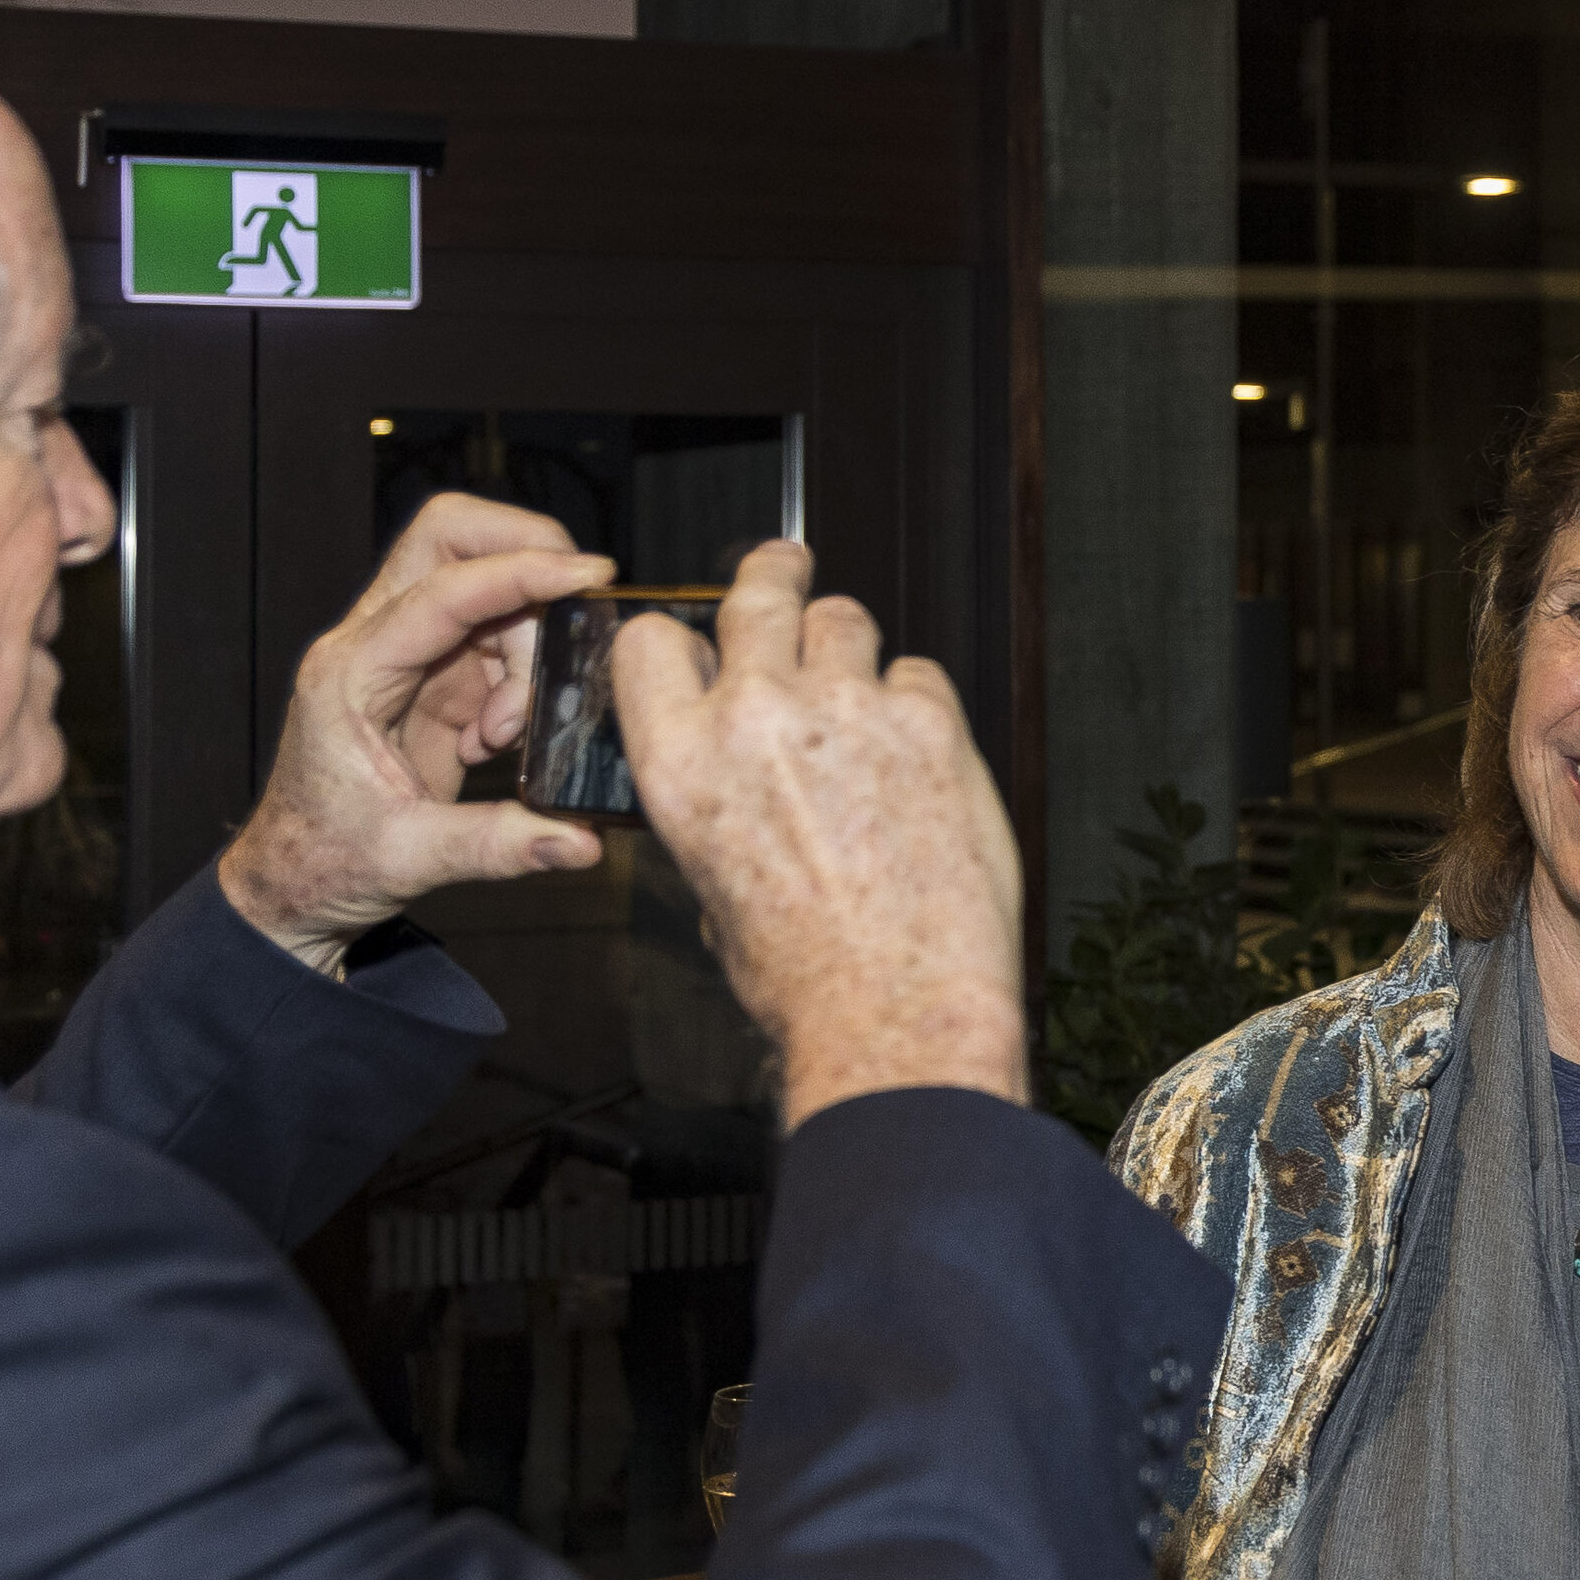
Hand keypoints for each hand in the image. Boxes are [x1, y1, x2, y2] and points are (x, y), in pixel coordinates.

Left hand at [219, 493, 616, 972]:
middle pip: (447, 538)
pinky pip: (492, 639)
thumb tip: (584, 840)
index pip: (442, 590)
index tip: (587, 575)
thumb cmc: (326, 861)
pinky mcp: (429, 675)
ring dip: (526, 640)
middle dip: (521, 549)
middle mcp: (371, 644)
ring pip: (482, 586)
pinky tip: (499, 739)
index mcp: (350, 673)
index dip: (519, 572)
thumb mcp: (412, 858)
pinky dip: (519, 677)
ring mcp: (402, 653)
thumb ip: (501, 845)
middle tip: (577, 598)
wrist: (293, 881)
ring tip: (512, 729)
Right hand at [612, 544, 1027, 1124]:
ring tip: (863, 692)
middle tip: (787, 568)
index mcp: (679, 760)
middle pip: (756, 594)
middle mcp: (754, 716)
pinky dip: (918, 705)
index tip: (702, 640)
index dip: (679, 638)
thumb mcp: (713, 888)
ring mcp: (846, 709)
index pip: (651, 640)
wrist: (896, 1012)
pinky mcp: (928, 722)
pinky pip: (919, 675)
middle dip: (772, 576)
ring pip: (844, 619)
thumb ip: (715, 806)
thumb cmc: (803, 977)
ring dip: (851, 646)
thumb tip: (740, 780)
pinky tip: (920, 762)